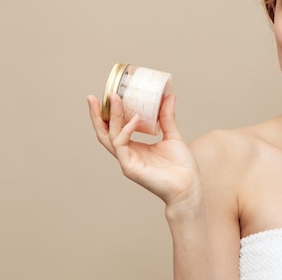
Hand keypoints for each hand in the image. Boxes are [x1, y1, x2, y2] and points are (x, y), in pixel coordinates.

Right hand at [87, 93, 201, 206]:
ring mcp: (127, 161)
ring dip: (111, 116)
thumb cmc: (181, 166)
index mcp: (135, 147)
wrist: (188, 186)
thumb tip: (168, 95)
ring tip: (114, 98)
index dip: (108, 114)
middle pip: (105, 133)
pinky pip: (122, 145)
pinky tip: (135, 118)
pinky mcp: (130, 167)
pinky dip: (126, 130)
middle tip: (93, 97)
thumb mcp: (172, 135)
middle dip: (97, 115)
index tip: (108, 96)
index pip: (115, 129)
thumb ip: (167, 117)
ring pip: (111, 136)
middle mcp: (127, 153)